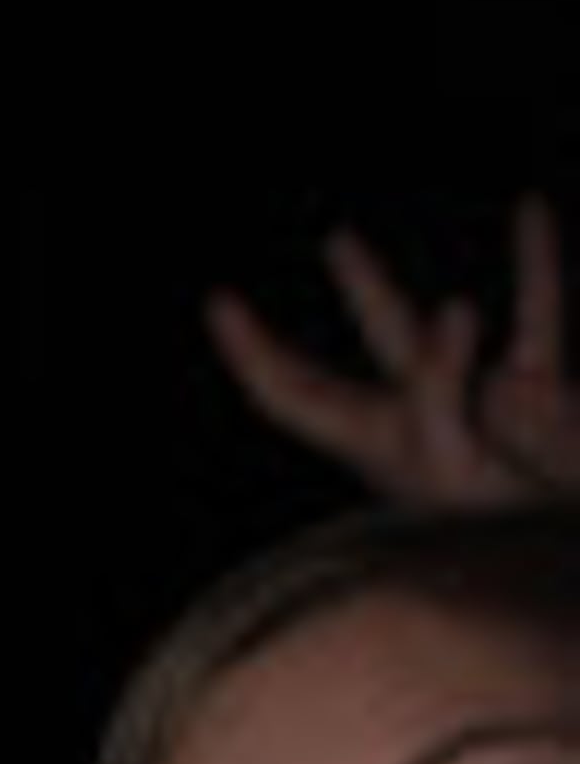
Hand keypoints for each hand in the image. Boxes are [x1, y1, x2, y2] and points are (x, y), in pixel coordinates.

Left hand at [203, 197, 579, 512]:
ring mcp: (466, 408)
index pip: (291, 396)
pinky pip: (532, 314)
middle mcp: (409, 425)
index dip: (253, 354)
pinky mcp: (533, 393)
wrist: (570, 554)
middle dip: (273, 346)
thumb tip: (456, 306)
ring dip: (367, 290)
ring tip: (332, 243)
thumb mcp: (453, 461)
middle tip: (224, 304)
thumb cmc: (505, 525)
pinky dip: (533, 262)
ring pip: (405, 336)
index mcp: (376, 445)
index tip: (219, 302)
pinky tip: (530, 209)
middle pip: (325, 378)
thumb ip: (438, 388)